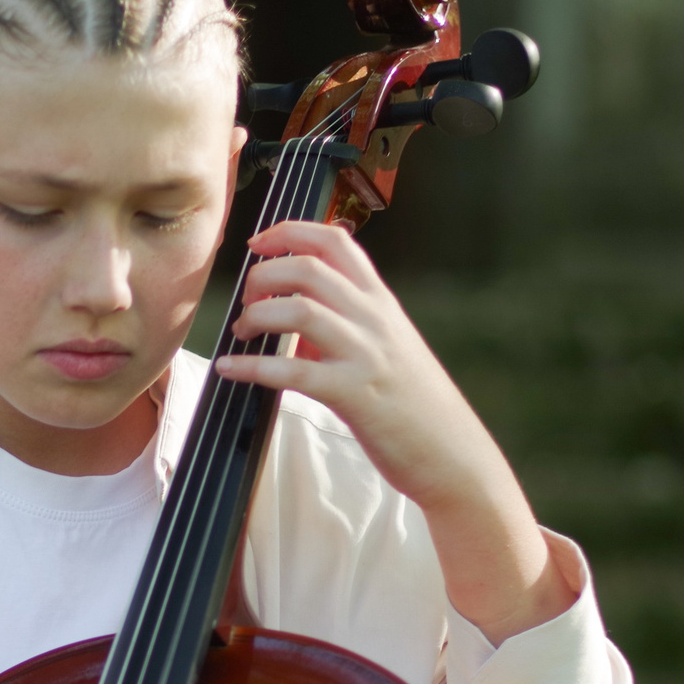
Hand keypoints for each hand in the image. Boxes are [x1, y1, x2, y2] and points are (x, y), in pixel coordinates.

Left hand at [214, 219, 573, 642]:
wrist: (452, 451)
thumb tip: (293, 310)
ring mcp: (365, 355)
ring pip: (300, 310)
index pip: (336, 241)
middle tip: (246, 300)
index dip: (290, 232)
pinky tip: (230, 368)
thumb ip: (344, 323)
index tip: (258, 243)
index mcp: (381, 302)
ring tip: (242, 332)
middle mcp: (374, 320)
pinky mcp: (353, 395)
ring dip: (257, 315)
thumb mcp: (385, 346)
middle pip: (309, 269)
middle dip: (264, 275)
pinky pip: (293, 371)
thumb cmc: (414, 403)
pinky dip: (253, 367)